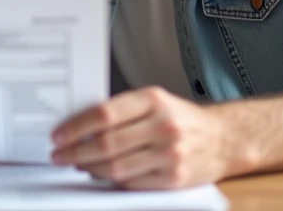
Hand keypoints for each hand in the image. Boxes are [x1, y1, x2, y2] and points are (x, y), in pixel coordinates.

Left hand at [50, 86, 237, 189]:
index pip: (104, 114)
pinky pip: (132, 183)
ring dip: (89, 169)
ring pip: (116, 167)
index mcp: (153, 100)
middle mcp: (162, 125)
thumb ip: (123, 111)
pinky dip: (111, 181)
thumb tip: (82, 127)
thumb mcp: (156, 102)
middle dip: (76, 151)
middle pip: (106, 143)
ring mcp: (169, 154)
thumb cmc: (181, 118)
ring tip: (76, 165)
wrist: (224, 139)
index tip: (58, 135)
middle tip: (59, 155)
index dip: (76, 126)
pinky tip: (100, 175)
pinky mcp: (174, 178)